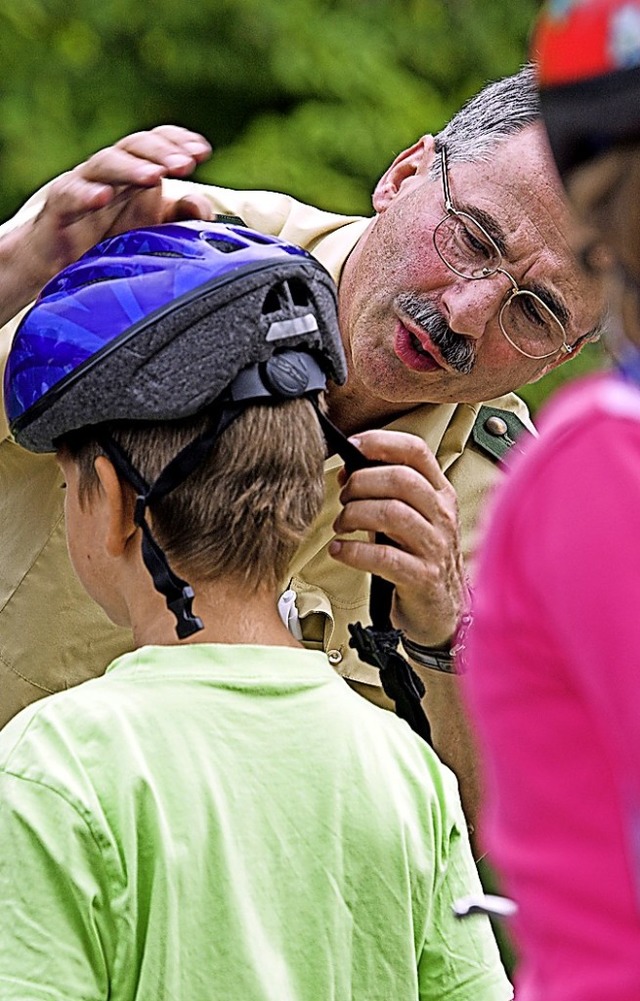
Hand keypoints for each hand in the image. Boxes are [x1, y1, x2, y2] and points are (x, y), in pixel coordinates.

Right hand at [9, 125, 213, 301]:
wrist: (58, 271)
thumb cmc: (106, 244)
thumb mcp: (150, 232)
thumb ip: (177, 218)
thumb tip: (203, 207)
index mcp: (132, 175)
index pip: (154, 144)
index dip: (177, 141)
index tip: (204, 152)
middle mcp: (108, 175)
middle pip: (133, 147)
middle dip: (161, 152)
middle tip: (187, 165)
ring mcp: (81, 187)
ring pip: (104, 163)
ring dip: (131, 167)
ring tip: (156, 176)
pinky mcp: (57, 210)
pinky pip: (68, 195)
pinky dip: (85, 194)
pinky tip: (103, 197)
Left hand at [329, 429, 464, 646]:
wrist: (443, 609)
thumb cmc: (419, 557)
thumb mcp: (411, 517)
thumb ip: (386, 492)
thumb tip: (347, 470)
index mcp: (440, 493)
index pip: (416, 451)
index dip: (381, 442)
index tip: (352, 446)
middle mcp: (442, 515)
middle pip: (400, 479)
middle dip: (361, 482)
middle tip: (343, 496)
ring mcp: (435, 547)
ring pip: (391, 513)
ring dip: (354, 515)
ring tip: (341, 525)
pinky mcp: (423, 577)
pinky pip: (384, 557)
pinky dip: (354, 551)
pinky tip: (340, 551)